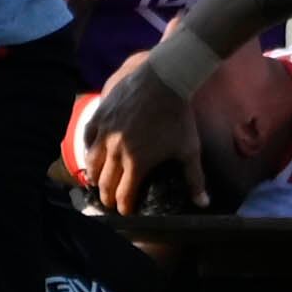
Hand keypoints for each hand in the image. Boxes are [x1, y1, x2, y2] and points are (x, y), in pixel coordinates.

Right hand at [81, 52, 206, 215]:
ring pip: (92, 163)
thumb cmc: (178, 116)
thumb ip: (195, 179)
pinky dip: (88, 149)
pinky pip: (88, 138)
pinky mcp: (100, 116)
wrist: (164, 80)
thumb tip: (203, 203)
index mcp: (137, 163)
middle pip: (105, 183)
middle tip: (109, 202)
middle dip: (107, 196)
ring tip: (97, 182)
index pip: (124, 195)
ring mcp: (105, 133)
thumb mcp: (189, 149)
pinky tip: (91, 154)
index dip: (124, 207)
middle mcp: (116, 151)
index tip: (126, 212)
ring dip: (95, 176)